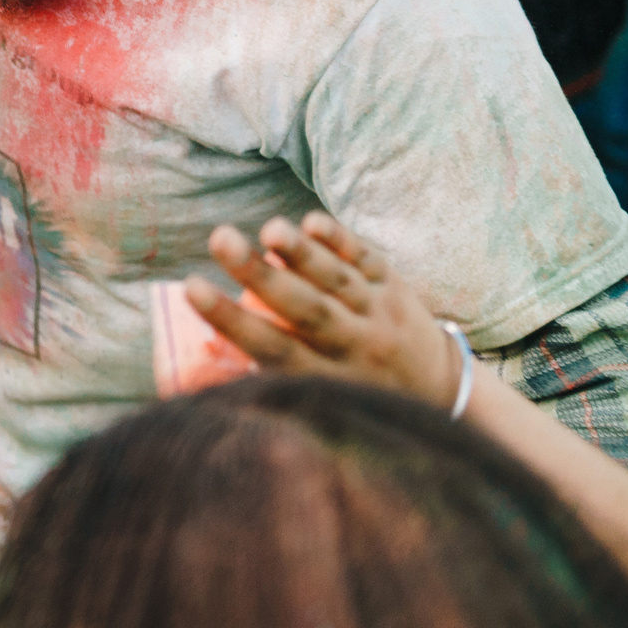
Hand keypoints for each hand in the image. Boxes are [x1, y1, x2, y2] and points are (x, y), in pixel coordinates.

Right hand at [184, 212, 468, 410]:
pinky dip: (340, 241)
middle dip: (261, 274)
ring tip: (266, 228)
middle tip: (220, 239)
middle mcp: (359, 348)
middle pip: (308, 310)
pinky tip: (309, 222)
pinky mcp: (396, 286)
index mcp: (331, 383)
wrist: (440, 390)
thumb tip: (187, 365)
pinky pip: (367, 259)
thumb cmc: (352, 397)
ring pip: (339, 281)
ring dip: (302, 253)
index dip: (231, 320)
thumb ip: (267, 382)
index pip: (275, 351)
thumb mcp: (319, 405)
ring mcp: (382, 314)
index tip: (192, 287)